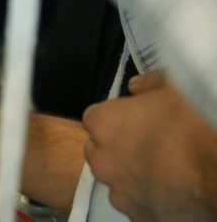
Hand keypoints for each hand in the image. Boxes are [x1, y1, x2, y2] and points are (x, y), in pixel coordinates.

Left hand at [83, 71, 216, 220]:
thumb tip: (135, 87)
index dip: (117, 118)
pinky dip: (147, 198)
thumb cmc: (197, 125)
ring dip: (131, 174)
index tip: (137, 120)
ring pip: (116, 180)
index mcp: (104, 124)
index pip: (95, 118)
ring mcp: (119, 193)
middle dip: (117, 146)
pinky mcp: (137, 218)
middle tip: (150, 144)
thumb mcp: (177, 88)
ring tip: (164, 169)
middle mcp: (102, 160)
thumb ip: (149, 84)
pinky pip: (136, 204)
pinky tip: (171, 191)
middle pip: (99, 150)